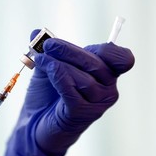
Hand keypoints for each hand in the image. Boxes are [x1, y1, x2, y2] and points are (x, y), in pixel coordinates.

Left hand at [3, 30, 134, 155]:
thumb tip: (37, 32)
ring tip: (40, 59)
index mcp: (105, 75)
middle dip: (68, 51)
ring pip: (84, 78)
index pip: (121, 59)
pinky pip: (72, 90)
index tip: (84, 45)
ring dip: (58, 64)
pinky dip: (57, 75)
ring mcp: (97, 104)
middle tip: (47, 45)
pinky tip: (44, 68)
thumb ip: (47, 50)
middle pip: (97, 63)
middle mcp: (107, 90)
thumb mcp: (48, 67)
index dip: (106, 49)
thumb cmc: (45, 95)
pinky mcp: (82, 114)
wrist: (33, 123)